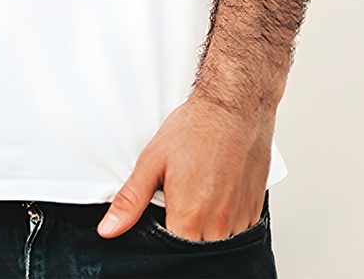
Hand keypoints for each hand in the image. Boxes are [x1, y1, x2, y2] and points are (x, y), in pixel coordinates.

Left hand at [97, 91, 272, 241]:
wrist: (234, 107)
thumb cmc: (195, 129)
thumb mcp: (152, 161)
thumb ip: (131, 200)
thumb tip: (109, 229)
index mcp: (189, 218)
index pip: (171, 255)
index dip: (162, 241)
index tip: (162, 220)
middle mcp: (218, 226)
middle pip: (195, 251)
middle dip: (184, 233)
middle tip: (179, 202)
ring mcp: (240, 221)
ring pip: (218, 244)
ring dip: (206, 229)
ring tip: (199, 194)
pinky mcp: (255, 212)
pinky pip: (238, 232)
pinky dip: (225, 221)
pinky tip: (216, 194)